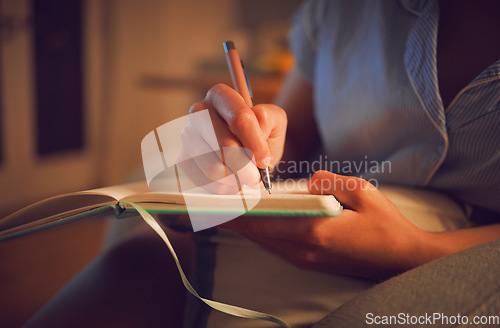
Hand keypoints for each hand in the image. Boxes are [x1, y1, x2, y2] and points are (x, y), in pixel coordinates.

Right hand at [179, 84, 286, 193]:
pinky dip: (224, 187)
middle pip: (226, 146)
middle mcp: (199, 111)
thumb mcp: (274, 121)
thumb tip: (258, 126)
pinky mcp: (183, 158)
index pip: (240, 118)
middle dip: (246, 167)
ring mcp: (188, 135)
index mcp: (221, 96)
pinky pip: (205, 181)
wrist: (246, 152)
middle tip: (256, 176)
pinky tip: (231, 179)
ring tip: (244, 177)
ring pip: (214, 168)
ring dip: (236, 179)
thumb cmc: (260, 136)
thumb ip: (270, 119)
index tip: (264, 160)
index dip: (255, 144)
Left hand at [221, 170, 429, 279]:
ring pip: (262, 239)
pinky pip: (273, 243)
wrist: (402, 259)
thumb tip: (305, 183)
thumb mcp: (362, 192)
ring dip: (244, 223)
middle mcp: (302, 249)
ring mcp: (303, 258)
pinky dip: (259, 229)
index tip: (210, 201)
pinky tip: (253, 216)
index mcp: (314, 232)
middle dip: (232, 216)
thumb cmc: (386, 225)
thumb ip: (327, 182)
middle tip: (208, 198)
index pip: (261, 221)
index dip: (233, 211)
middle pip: (255, 232)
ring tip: (225, 204)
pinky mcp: (307, 260)